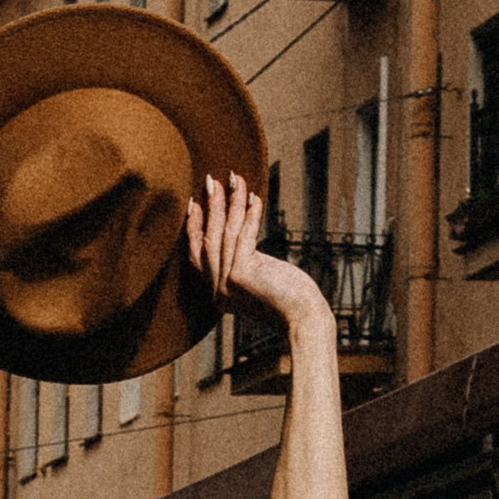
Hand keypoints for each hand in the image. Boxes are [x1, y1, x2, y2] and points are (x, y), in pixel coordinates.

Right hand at [186, 172, 331, 340]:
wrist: (304, 318)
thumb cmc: (287, 298)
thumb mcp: (258, 279)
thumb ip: (243, 262)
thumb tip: (239, 225)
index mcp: (217, 294)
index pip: (197, 256)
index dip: (193, 228)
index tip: (194, 203)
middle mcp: (217, 291)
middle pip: (208, 240)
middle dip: (210, 206)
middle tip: (211, 180)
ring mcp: (227, 284)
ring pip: (224, 234)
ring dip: (230, 203)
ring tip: (234, 180)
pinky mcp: (242, 274)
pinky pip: (244, 235)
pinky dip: (250, 214)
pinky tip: (255, 198)